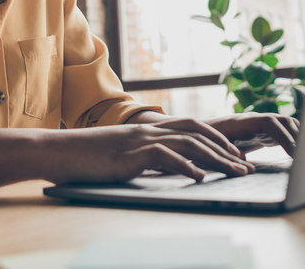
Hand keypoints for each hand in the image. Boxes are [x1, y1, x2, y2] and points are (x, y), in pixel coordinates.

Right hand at [40, 119, 253, 184]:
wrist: (58, 151)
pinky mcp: (130, 155)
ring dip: (216, 160)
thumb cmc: (86, 156)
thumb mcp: (121, 154)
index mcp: (148, 128)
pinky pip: (165, 157)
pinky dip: (186, 167)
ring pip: (189, 144)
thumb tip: (165, 168)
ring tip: (235, 174)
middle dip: (226, 150)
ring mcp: (140, 140)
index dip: (217, 138)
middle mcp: (148, 130)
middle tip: (246, 167)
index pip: (192, 126)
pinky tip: (200, 178)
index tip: (236, 154)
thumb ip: (143, 156)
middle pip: (198, 134)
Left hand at [205, 113, 300, 155]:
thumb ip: (227, 154)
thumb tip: (243, 161)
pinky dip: (294, 139)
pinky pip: (283, 131)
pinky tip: (300, 153)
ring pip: (285, 124)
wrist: (196, 135)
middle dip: (297, 136)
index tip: (294, 152)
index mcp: (241, 122)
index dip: (283, 136)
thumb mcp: (212, 149)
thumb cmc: (202, 143)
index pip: (269, 122)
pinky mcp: (262, 133)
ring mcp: (259, 125)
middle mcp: (253, 120)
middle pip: (282, 120)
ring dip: (298, 136)